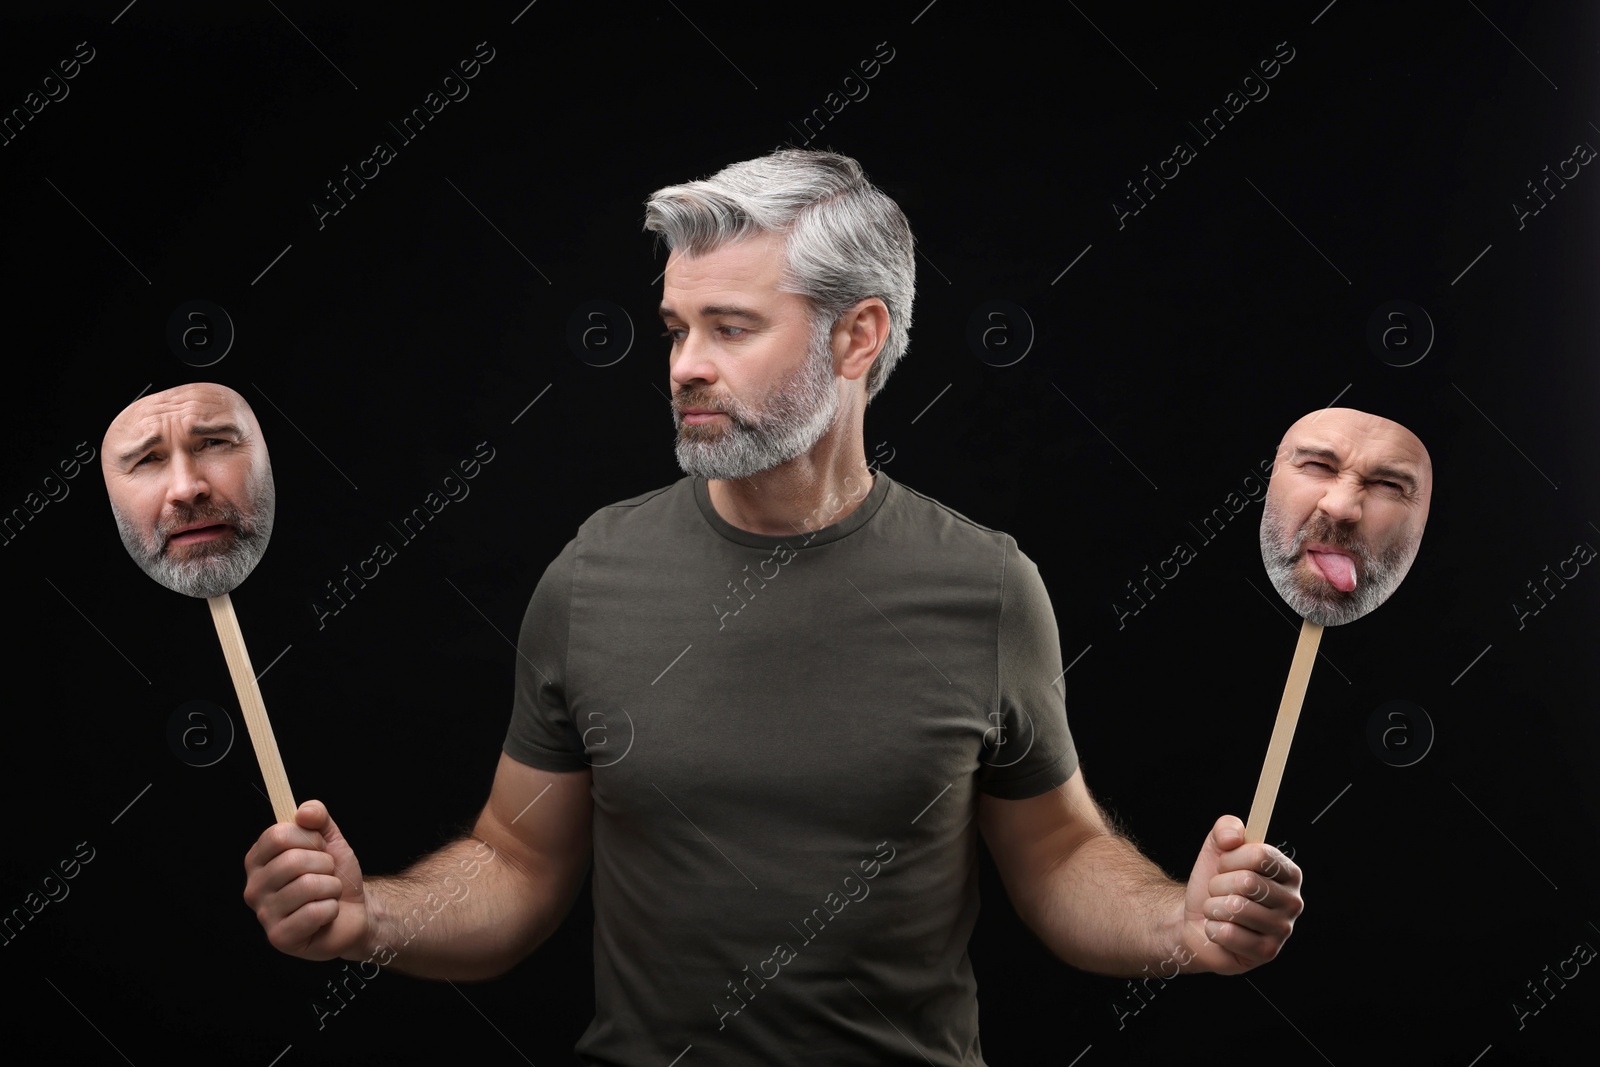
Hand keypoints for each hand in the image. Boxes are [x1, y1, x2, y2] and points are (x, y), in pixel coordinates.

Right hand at [244, 800, 369, 960]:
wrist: (354, 911)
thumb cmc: (334, 876)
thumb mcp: (330, 839)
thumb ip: (317, 816)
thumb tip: (304, 811)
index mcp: (258, 860)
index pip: (278, 835)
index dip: (309, 838)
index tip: (318, 848)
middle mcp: (253, 887)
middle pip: (292, 860)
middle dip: (324, 864)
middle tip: (326, 874)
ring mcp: (264, 915)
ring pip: (308, 885)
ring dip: (331, 887)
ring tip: (327, 894)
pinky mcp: (280, 938)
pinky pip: (315, 912)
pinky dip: (331, 909)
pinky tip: (326, 914)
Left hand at [1178, 816, 1302, 974]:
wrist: (1195, 918)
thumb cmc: (1214, 883)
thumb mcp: (1216, 848)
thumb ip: (1226, 828)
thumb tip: (1233, 836)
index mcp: (1288, 873)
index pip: (1261, 855)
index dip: (1231, 858)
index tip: (1223, 865)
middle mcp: (1293, 901)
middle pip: (1248, 882)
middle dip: (1219, 884)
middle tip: (1219, 891)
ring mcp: (1282, 930)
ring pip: (1236, 907)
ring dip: (1214, 906)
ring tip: (1219, 910)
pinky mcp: (1266, 953)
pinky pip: (1229, 933)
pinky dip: (1213, 928)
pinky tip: (1219, 929)